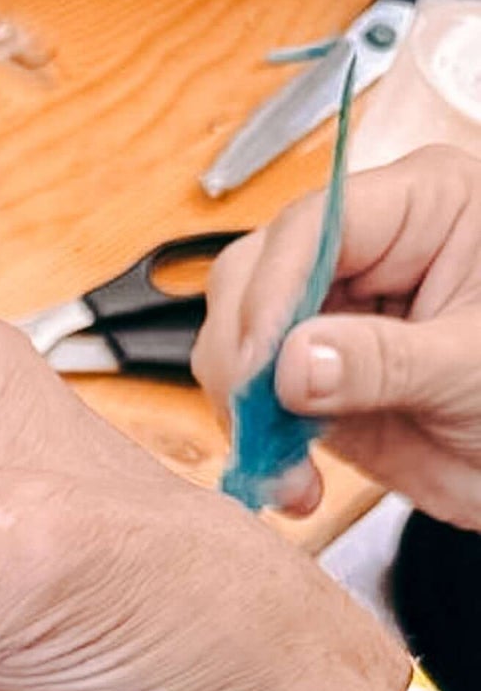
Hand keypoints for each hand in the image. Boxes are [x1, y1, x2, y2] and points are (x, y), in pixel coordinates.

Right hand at [193, 146, 480, 525]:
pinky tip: (292, 481)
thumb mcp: (475, 366)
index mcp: (421, 210)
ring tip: (285, 467)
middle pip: (251, 277)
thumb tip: (291, 362)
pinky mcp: (306, 376)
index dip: (273, 289)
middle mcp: (359, 255)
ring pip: (233, 341)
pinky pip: (247, 401)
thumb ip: (384, 361)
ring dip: (243, 410)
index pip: (313, 227)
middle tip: (256, 417)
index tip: (260, 361)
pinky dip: (255, 444)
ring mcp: (326, 316)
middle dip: (244, 354)